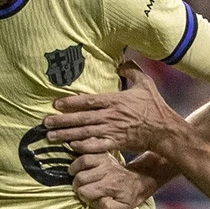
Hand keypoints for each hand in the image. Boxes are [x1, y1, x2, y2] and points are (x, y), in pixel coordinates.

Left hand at [44, 62, 193, 159]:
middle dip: (62, 121)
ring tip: (51, 136)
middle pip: (82, 118)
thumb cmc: (154, 106)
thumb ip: (131, 70)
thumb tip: (121, 61)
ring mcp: (113, 131)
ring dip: (67, 135)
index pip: (88, 101)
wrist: (164, 130)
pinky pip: (97, 146)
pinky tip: (71, 147)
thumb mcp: (145, 83)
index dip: (71, 102)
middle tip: (45, 123)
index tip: (56, 104)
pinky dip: (84, 147)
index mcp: (115, 100)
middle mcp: (111, 116)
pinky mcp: (117, 144)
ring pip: (85, 133)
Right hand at [70, 152, 160, 208]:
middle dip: (77, 184)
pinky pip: (87, 151)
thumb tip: (92, 200)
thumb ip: (106, 207)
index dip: (83, 196)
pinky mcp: (104, 154)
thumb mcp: (121, 208)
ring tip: (73, 174)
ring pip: (82, 161)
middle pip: (81, 177)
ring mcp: (105, 160)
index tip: (86, 197)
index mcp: (110, 186)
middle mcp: (107, 171)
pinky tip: (78, 164)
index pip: (85, 191)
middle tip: (80, 187)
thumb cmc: (128, 196)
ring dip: (74, 169)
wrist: (138, 180)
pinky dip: (79, 155)